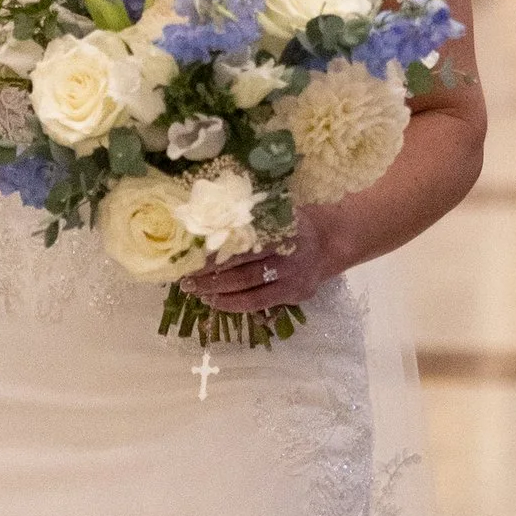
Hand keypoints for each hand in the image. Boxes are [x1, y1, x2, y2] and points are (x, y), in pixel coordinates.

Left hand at [184, 205, 354, 317]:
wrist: (330, 241)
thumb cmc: (291, 223)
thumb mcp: (275, 212)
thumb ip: (248, 217)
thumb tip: (203, 216)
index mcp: (281, 226)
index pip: (242, 240)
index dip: (216, 249)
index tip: (191, 253)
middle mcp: (289, 252)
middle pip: (243, 265)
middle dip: (210, 273)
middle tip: (185, 277)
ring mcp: (293, 276)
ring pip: (249, 287)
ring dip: (218, 291)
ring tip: (194, 290)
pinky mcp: (295, 294)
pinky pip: (260, 302)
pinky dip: (235, 304)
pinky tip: (215, 302)